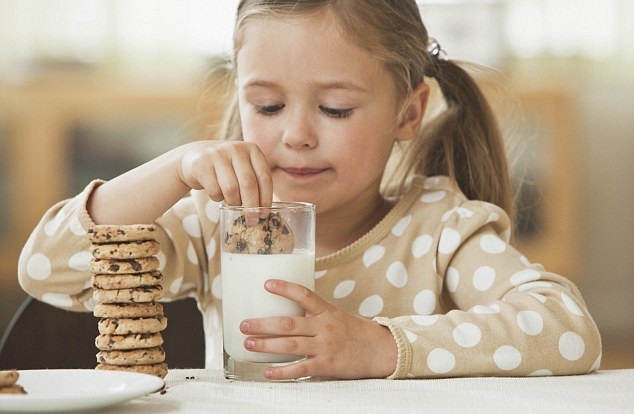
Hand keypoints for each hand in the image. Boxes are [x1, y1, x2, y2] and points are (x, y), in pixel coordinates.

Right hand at [179, 141, 272, 206]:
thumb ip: (255, 181)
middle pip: (249, 184)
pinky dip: (217, 198)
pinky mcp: (203, 164)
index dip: (266, 198)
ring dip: (233, 202)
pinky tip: (217, 194)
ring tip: (232, 204)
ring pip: (231, 189)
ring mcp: (218, 154)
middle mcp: (236, 149)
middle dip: (251, 206)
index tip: (264, 214)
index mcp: (252, 149)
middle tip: (251, 220)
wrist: (195, 157)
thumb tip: (264, 210)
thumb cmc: (226, 168)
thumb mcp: (243, 168)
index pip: (264, 177)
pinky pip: (215, 190)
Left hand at [239, 279, 397, 379]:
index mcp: (326, 311)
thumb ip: (312, 314)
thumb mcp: (334, 315)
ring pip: (290, 345)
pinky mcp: (326, 365)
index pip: (304, 295)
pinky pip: (300, 369)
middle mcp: (324, 327)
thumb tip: (283, 310)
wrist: (378, 350)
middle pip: (289, 323)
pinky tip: (267, 372)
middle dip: (263, 324)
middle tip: (243, 324)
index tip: (266, 284)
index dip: (285, 289)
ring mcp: (325, 346)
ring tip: (248, 344)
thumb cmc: (352, 331)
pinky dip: (282, 372)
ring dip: (266, 345)